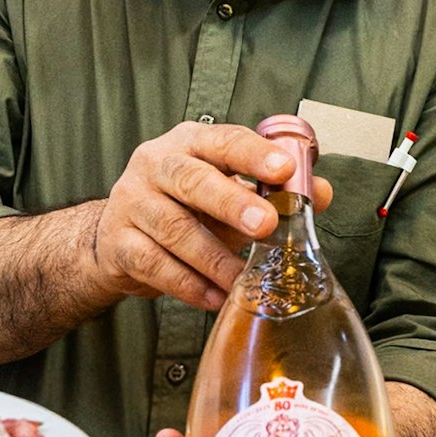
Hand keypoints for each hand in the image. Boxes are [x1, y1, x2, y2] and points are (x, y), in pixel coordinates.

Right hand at [93, 122, 332, 311]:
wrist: (116, 235)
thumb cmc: (181, 206)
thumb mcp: (227, 191)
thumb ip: (271, 192)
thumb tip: (319, 192)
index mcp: (188, 143)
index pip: (222, 140)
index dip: (253, 154)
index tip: (283, 170)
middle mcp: (156, 166)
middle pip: (192, 180)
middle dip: (232, 203)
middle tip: (266, 224)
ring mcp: (132, 204)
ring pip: (174, 229)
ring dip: (214, 258)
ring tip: (243, 278)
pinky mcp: (119, 244)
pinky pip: (155, 266)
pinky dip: (189, 285)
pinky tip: (215, 296)